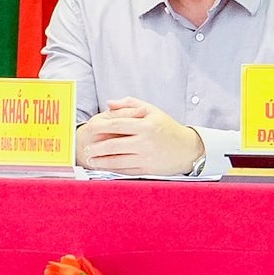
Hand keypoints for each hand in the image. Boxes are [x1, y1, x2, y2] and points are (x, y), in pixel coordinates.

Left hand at [75, 97, 204, 175]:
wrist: (188, 149)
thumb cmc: (167, 128)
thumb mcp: (152, 110)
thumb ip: (129, 104)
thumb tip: (108, 103)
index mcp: (145, 125)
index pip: (117, 124)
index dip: (100, 126)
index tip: (89, 128)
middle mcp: (145, 142)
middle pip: (113, 145)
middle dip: (96, 147)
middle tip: (85, 148)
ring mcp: (146, 158)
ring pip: (117, 160)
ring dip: (100, 161)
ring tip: (90, 159)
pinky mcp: (147, 170)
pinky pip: (125, 170)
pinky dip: (112, 169)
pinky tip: (104, 167)